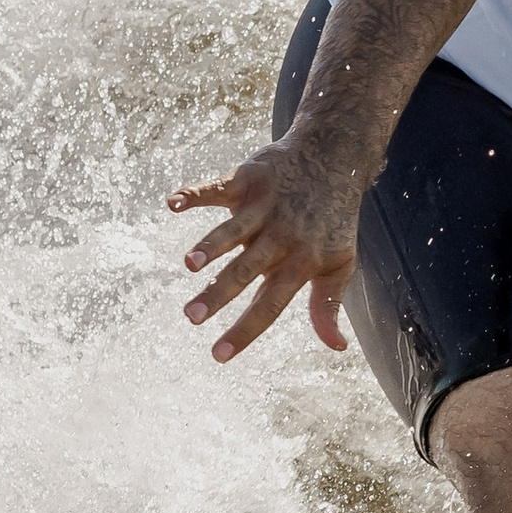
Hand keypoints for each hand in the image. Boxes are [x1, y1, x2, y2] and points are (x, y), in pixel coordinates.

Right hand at [169, 138, 362, 363]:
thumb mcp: (340, 263)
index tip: (217, 356)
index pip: (270, 305)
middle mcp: (280, 237)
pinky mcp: (248, 180)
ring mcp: (263, 207)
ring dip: (210, 245)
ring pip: (233, 230)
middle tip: (191, 316)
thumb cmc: (332, 219)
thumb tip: (336, 347)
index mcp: (300, 263)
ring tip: (189, 263)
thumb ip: (328, 305)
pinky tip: (172, 204)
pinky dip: (194, 194)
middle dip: (218, 294)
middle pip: (245, 270)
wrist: (334, 157)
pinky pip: (217, 188)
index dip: (245, 331)